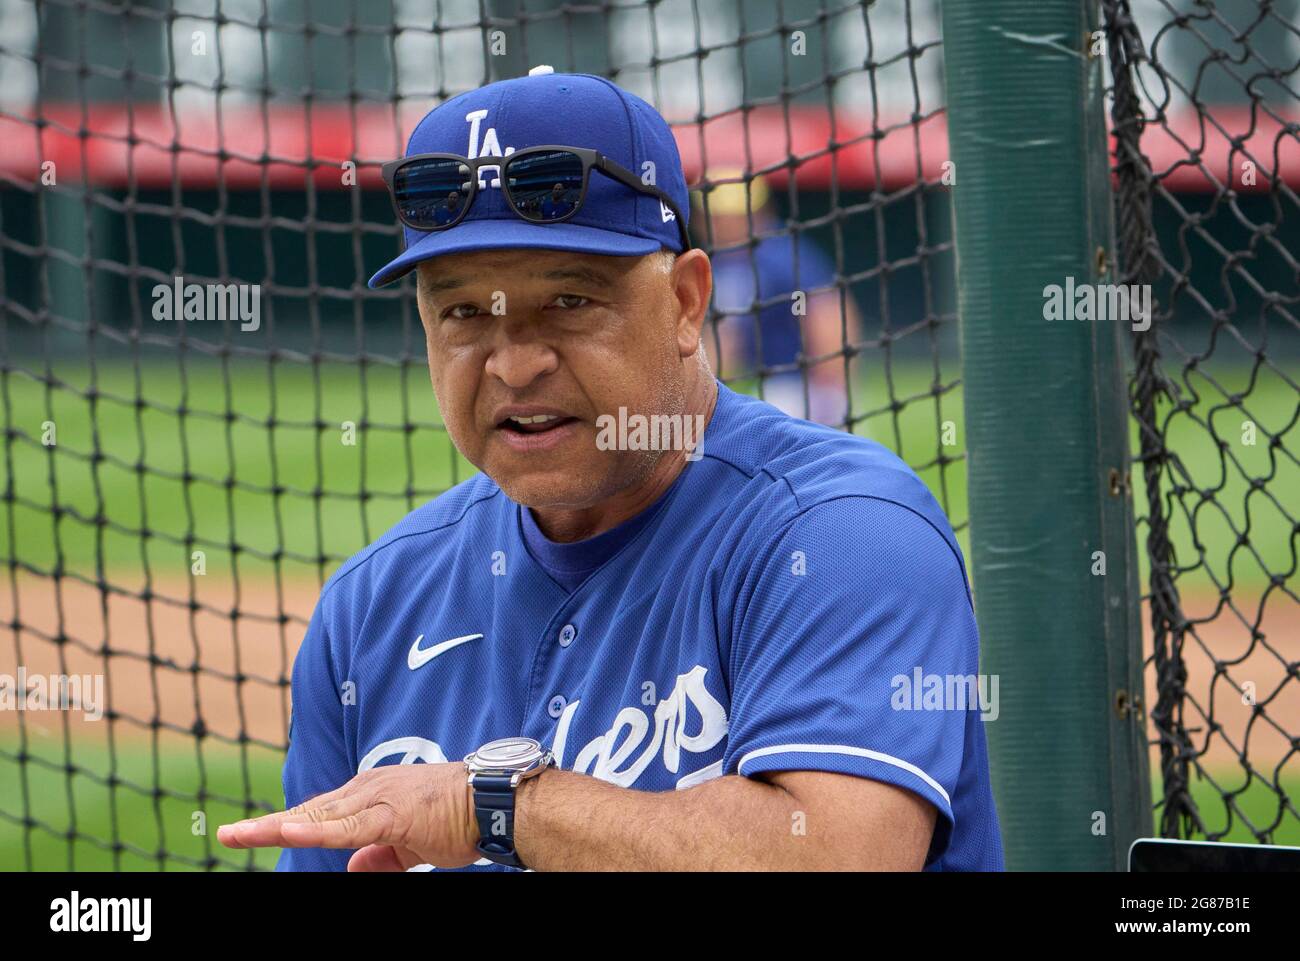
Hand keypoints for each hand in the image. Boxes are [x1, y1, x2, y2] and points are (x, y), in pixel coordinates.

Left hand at [217, 762, 479, 871]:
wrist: (495, 805)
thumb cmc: (459, 820)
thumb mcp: (412, 844)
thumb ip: (381, 856)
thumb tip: (353, 868)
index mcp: (371, 795)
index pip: (320, 813)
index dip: (287, 823)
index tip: (251, 832)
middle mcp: (367, 789)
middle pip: (308, 812)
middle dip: (266, 826)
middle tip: (226, 835)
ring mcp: (376, 800)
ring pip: (317, 817)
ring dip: (276, 827)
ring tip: (239, 835)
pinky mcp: (389, 816)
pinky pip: (346, 827)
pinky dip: (315, 830)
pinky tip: (287, 832)